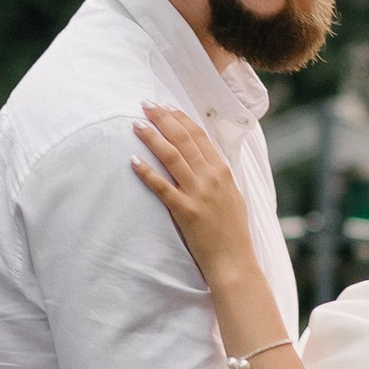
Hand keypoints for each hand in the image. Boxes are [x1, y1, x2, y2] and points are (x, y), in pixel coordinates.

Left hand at [131, 103, 257, 288]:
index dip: (180, 118)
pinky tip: (133, 161)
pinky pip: (162, 187)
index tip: (166, 107)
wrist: (235, 263)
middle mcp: (211, 177)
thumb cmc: (233, 232)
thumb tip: (207, 160)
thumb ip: (220, 176)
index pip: (199, 135)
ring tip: (136, 124)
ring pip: (172, 157)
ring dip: (152, 137)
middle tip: (145, 105)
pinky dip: (147, 172)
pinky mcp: (186, 212)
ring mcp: (199, 193)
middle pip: (184, 139)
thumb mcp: (233, 196)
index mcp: (223, 171)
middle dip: (163, 119)